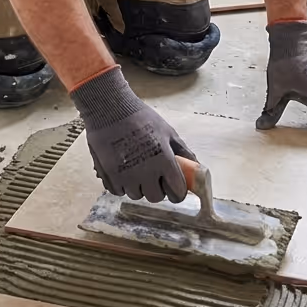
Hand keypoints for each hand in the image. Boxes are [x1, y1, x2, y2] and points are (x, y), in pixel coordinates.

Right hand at [70, 66, 195, 201]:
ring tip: (135, 168)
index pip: (177, 192)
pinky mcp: (110, 176)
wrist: (110, 109)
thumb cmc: (140, 118)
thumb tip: (197, 166)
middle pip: (155, 197)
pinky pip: (118, 191)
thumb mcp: (167, 131)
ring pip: (136, 194)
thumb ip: (183, 151)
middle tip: (153, 175)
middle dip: (156, 188)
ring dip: (138, 186)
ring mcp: (126, 176)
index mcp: (164, 160)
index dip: (177, 191)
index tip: (174, 187)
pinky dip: (121, 184)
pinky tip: (122, 168)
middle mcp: (146, 172)